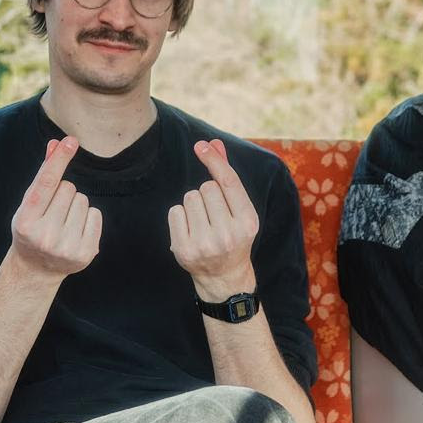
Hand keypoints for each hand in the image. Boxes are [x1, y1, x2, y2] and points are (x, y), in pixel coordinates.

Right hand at [9, 137, 101, 281]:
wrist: (36, 270)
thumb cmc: (32, 229)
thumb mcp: (29, 204)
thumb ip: (43, 175)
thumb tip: (55, 144)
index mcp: (26, 222)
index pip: (45, 183)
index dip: (58, 160)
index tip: (70, 141)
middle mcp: (45, 236)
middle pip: (68, 188)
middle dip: (62, 194)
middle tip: (52, 213)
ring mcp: (67, 247)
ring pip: (83, 200)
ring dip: (75, 206)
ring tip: (63, 223)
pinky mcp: (86, 253)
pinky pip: (95, 214)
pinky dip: (87, 218)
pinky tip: (75, 232)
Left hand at [168, 138, 259, 300]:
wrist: (224, 277)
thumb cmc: (233, 236)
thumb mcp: (239, 210)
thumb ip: (228, 177)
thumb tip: (215, 144)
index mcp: (248, 222)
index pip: (229, 182)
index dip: (214, 161)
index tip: (201, 145)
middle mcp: (229, 234)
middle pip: (206, 187)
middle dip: (207, 194)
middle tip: (214, 215)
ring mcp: (206, 244)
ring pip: (190, 197)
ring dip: (193, 204)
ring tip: (203, 223)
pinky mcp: (185, 250)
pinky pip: (175, 211)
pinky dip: (180, 216)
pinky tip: (190, 230)